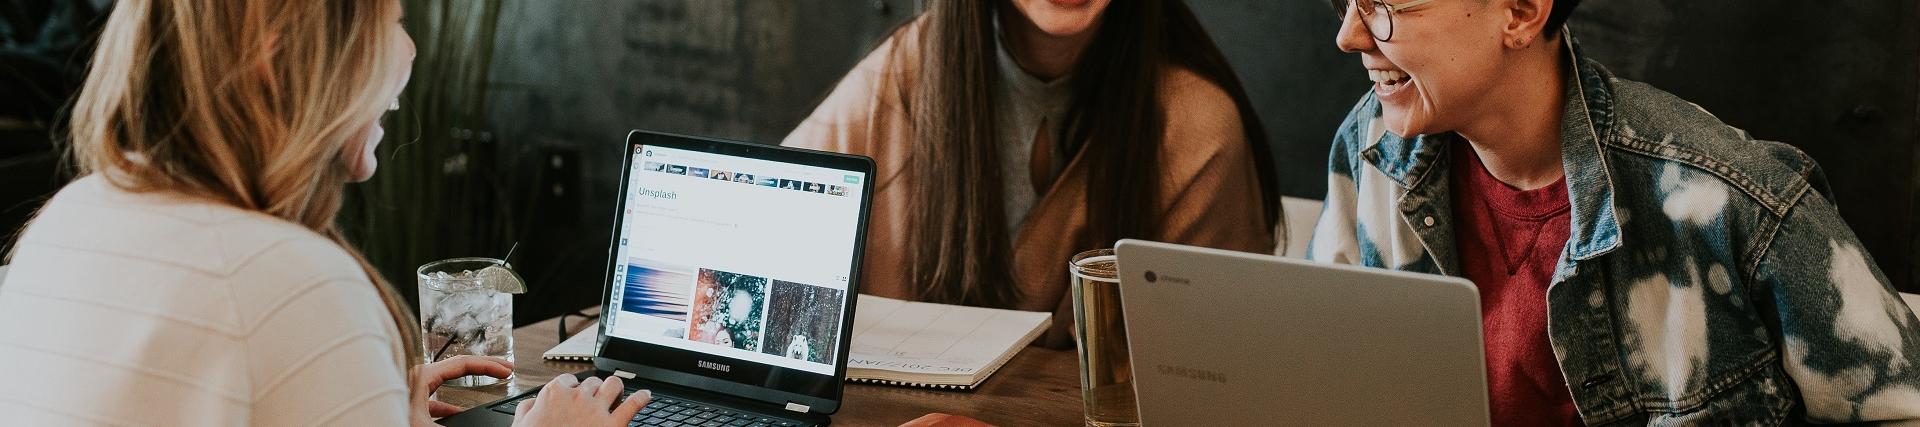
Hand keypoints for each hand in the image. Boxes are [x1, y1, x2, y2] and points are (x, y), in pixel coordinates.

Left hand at [409, 355, 513, 421]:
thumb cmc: (389, 419)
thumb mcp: (423, 423)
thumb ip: (450, 424)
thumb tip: (476, 425)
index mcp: (423, 375)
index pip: (464, 363)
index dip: (489, 366)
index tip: (507, 371)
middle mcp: (419, 377)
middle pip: (459, 365)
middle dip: (485, 366)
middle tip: (506, 367)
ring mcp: (414, 387)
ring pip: (448, 379)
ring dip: (471, 382)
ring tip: (488, 383)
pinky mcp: (410, 400)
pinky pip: (435, 397)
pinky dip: (451, 403)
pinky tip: (459, 413)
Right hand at [511, 373, 650, 426]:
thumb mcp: (522, 426)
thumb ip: (527, 410)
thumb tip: (532, 403)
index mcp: (555, 394)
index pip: (569, 381)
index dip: (573, 388)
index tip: (575, 394)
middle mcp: (577, 397)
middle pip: (592, 383)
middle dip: (594, 391)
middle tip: (595, 401)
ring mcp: (597, 409)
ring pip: (614, 384)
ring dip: (616, 388)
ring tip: (617, 395)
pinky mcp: (614, 424)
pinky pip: (634, 403)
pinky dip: (642, 397)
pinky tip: (645, 396)